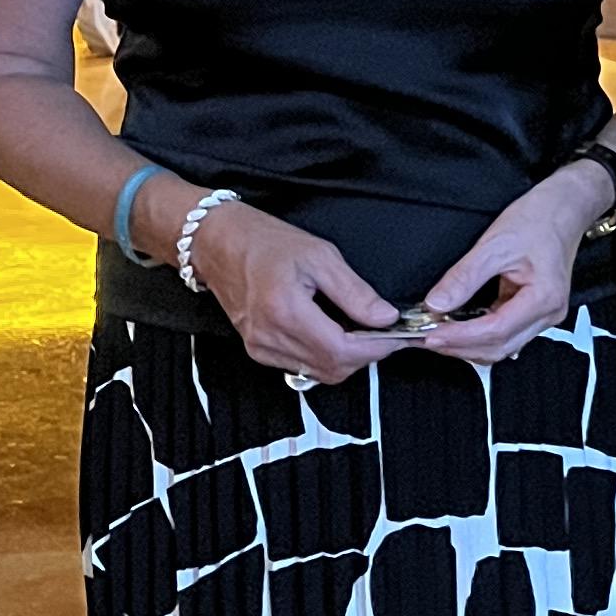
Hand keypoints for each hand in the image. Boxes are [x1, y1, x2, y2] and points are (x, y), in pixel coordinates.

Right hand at [189, 201, 403, 380]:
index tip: (396, 336)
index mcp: (285, 311)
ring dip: (346, 358)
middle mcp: (269, 337)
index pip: (342, 351)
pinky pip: (301, 366)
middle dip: (365, 355)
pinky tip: (333, 334)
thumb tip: (385, 318)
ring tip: (361, 331)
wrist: (219, 243)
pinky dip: (324, 356)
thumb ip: (355, 292)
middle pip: (333, 368)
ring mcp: (260, 347)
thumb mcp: (320, 256)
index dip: (376, 348)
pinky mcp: (257, 350)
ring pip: (319, 372)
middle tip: (383, 333)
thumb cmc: (265, 242)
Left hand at [409, 156, 615, 365]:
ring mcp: (544, 316)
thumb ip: (464, 277)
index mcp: (544, 298)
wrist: (564, 208)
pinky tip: (460, 329)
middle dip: (460, 347)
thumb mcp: (494, 244)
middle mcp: (549, 314)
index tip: (430, 334)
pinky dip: (480, 337)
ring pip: (502, 347)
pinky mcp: (536, 313)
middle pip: (499, 348)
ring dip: (469, 346)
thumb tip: (436, 303)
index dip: (460, 337)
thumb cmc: (538, 220)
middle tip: (426, 338)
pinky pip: (506, 335)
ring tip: (438, 334)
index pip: (496, 330)